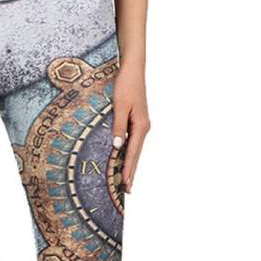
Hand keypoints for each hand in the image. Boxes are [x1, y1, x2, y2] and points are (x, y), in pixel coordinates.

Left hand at [111, 63, 150, 193]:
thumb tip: (117, 147)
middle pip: (136, 155)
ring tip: (126, 181)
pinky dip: (129, 154)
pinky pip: (133, 142)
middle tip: (127, 191)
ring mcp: (141, 125)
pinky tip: (125, 160)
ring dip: (130, 165)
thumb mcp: (120, 106)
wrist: (133, 69)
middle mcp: (144, 128)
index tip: (125, 183)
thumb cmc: (126, 85)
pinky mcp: (137, 121)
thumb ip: (119, 127)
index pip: (133, 153)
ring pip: (135, 150)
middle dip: (131, 172)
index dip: (128, 169)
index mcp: (141, 126)